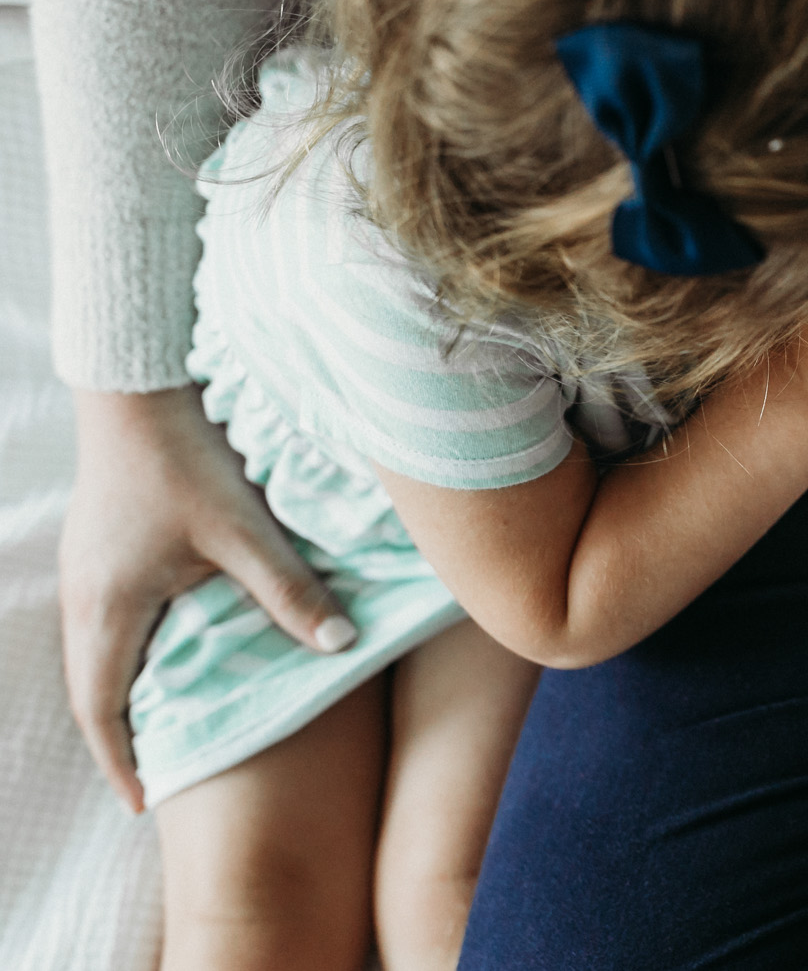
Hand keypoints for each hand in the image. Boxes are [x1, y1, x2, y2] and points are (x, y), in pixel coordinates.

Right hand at [62, 386, 355, 811]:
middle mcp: (82, 598)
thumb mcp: (243, 532)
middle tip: (154, 773)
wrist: (137, 387)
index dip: (123, 761)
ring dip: (125, 692)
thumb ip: (290, 592)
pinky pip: (106, 621)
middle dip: (121, 736)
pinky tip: (167, 649)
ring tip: (163, 724)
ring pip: (96, 654)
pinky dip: (130, 651)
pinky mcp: (100, 546)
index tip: (145, 802)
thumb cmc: (184, 459)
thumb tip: (342, 647)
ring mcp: (85, 571)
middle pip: (92, 689)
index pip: (103, 710)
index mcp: (106, 609)